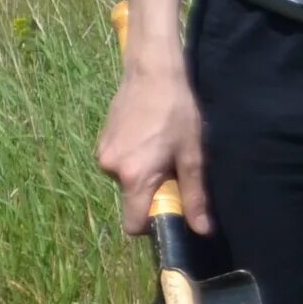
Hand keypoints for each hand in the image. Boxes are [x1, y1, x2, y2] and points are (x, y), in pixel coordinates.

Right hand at [98, 65, 211, 235]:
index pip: (133, 222)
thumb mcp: (192, 156)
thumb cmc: (177, 113)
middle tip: (169, 167)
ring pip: (124, 179)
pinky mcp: (101, 140)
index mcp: (134, 176)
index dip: (151, 223)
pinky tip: (146, 137)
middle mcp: (111, 168)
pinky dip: (132, 158)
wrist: (152, 74)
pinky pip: (118, 162)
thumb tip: (201, 229)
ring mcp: (102, 152)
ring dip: (140, 173)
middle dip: (150, 191)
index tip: (168, 208)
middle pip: (131, 198)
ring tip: (158, 147)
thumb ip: (195, 196)